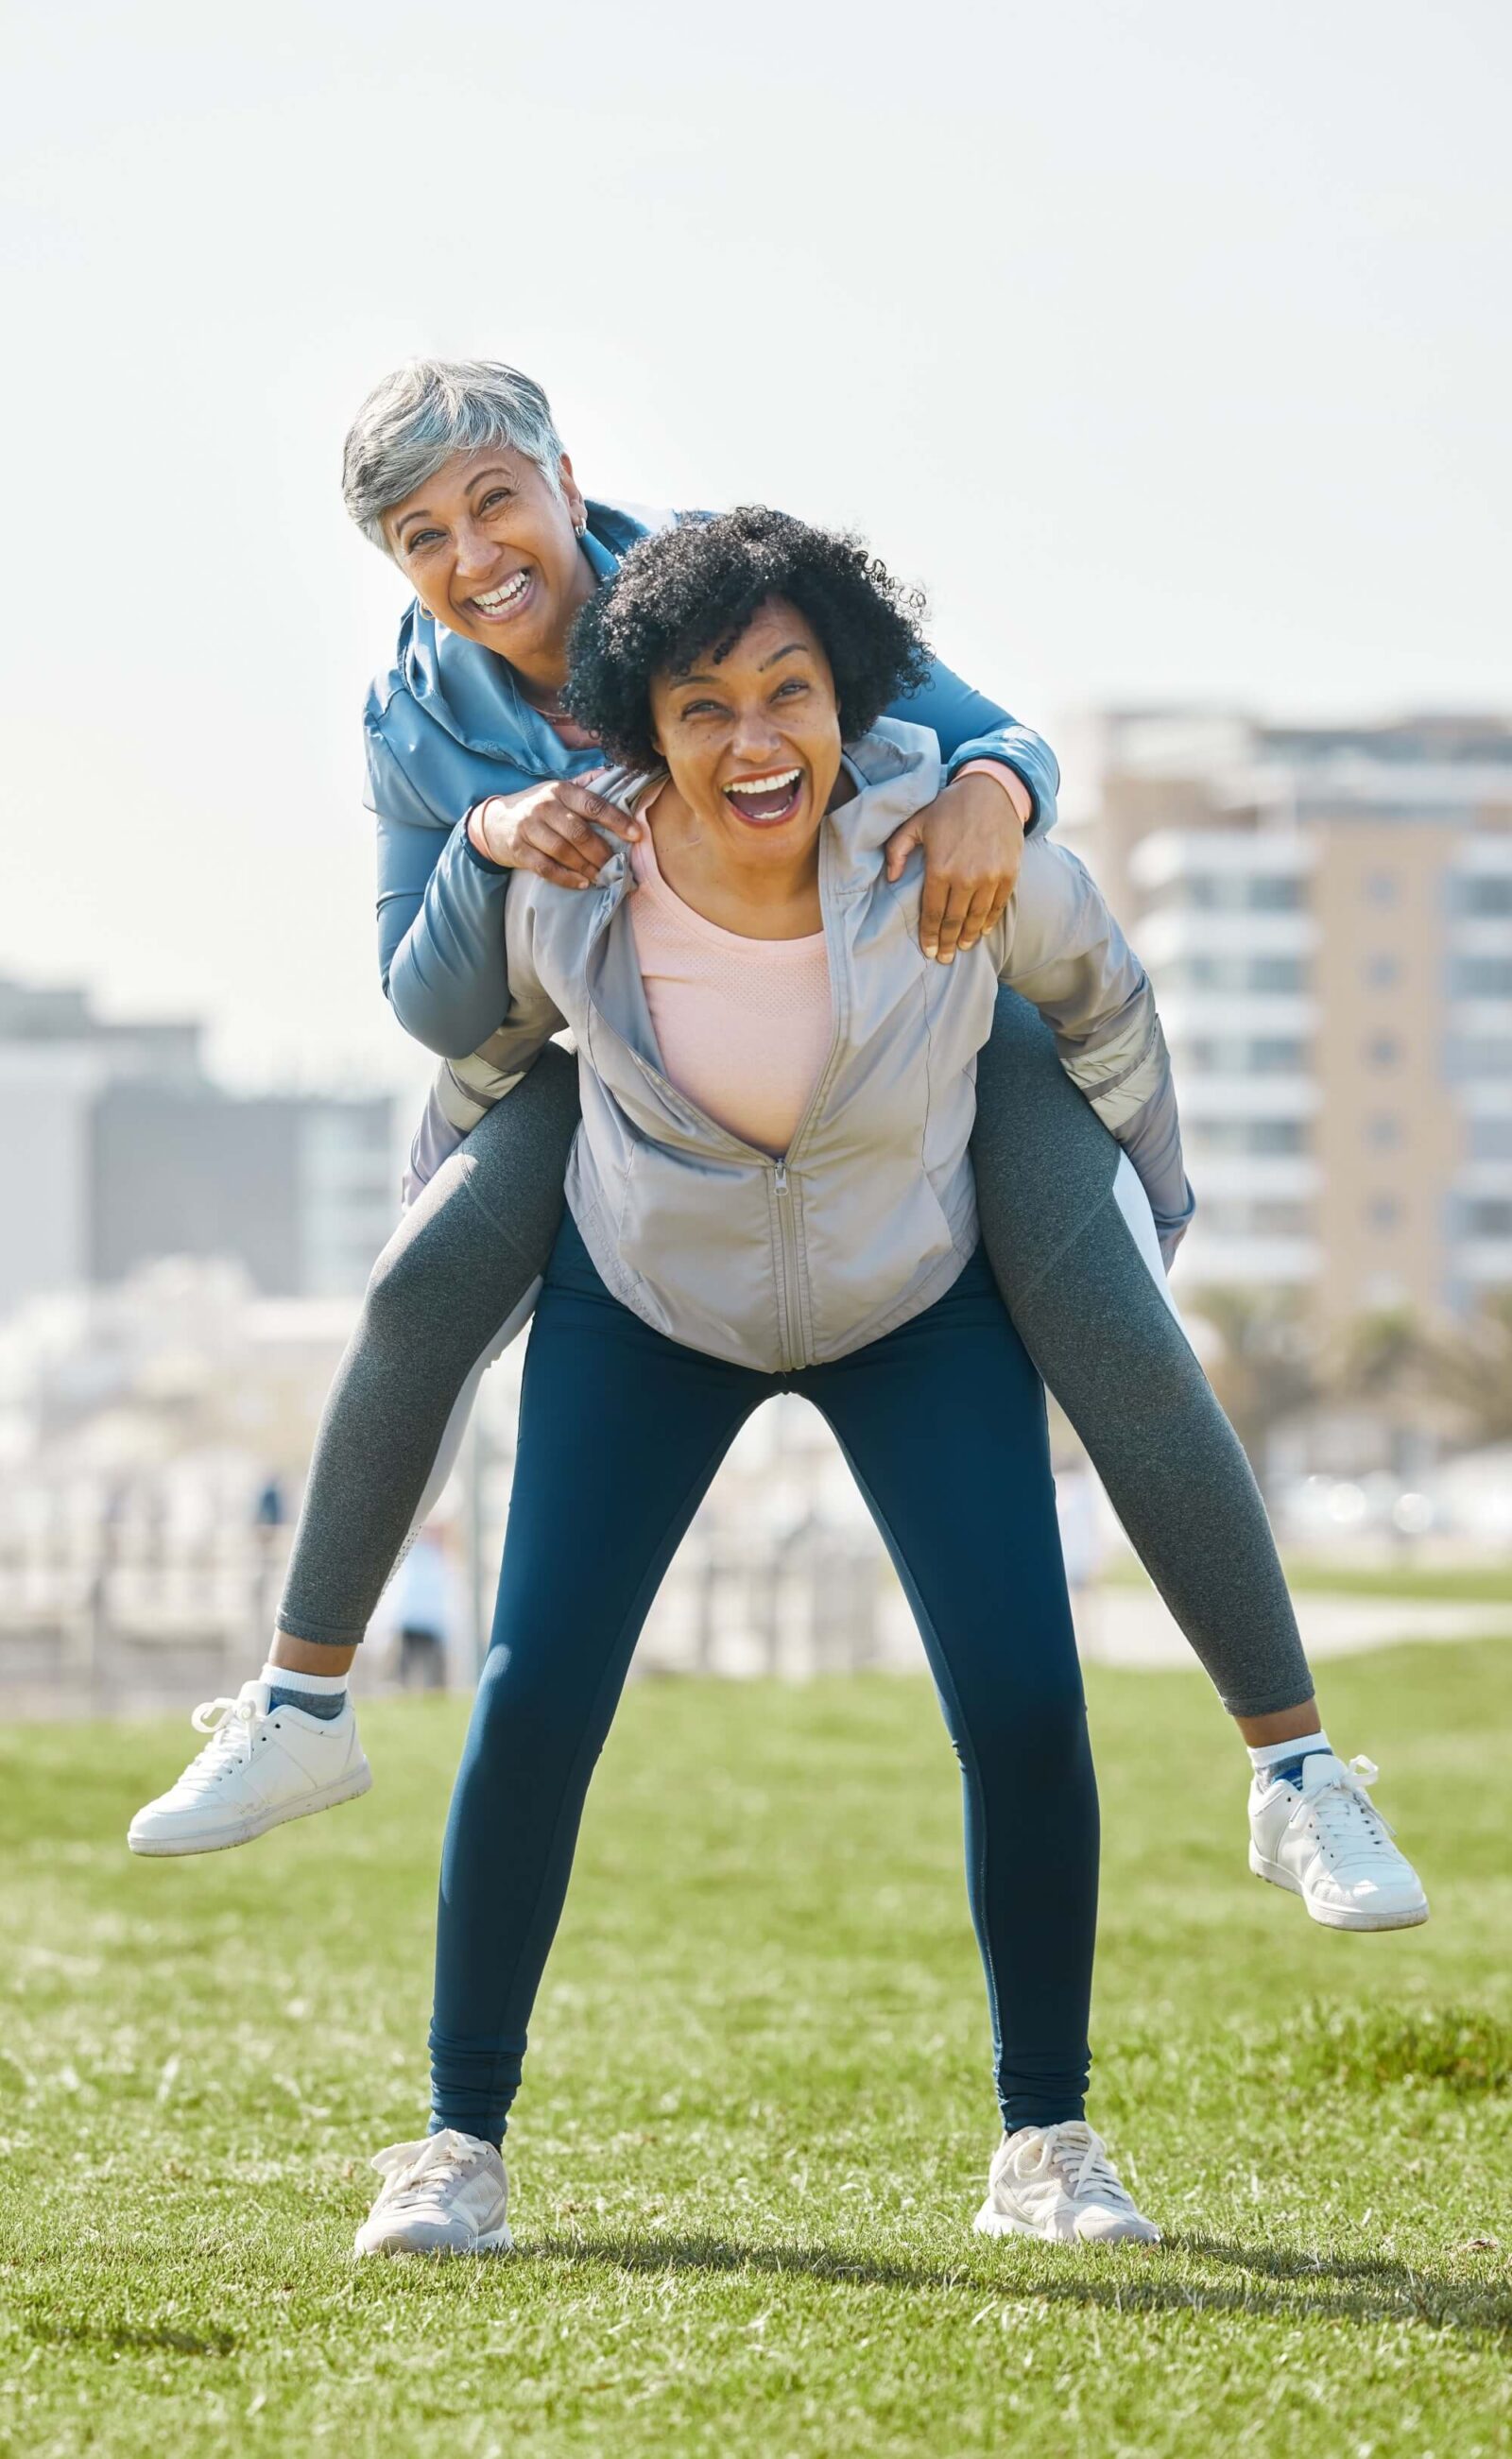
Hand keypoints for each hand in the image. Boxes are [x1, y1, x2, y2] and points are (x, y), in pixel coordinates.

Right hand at [470, 776, 641, 888]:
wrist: (495, 821)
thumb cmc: (537, 807)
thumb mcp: (558, 790)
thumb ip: (586, 786)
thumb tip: (618, 775)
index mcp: (560, 791)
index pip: (593, 805)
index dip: (617, 820)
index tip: (636, 835)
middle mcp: (545, 807)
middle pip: (579, 832)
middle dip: (602, 852)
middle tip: (618, 866)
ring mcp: (529, 828)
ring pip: (563, 852)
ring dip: (587, 868)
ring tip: (602, 877)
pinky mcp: (518, 850)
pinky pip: (546, 868)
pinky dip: (566, 878)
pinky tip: (582, 883)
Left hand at [883, 769, 1027, 962]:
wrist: (992, 791)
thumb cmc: (949, 807)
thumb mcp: (916, 823)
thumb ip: (897, 850)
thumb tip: (892, 879)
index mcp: (940, 868)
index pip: (932, 912)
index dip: (929, 935)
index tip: (928, 951)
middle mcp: (966, 877)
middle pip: (955, 921)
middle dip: (948, 943)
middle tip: (945, 958)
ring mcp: (990, 877)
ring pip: (977, 918)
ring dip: (969, 937)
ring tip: (963, 948)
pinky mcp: (1009, 874)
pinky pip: (998, 906)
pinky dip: (990, 921)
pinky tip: (983, 931)